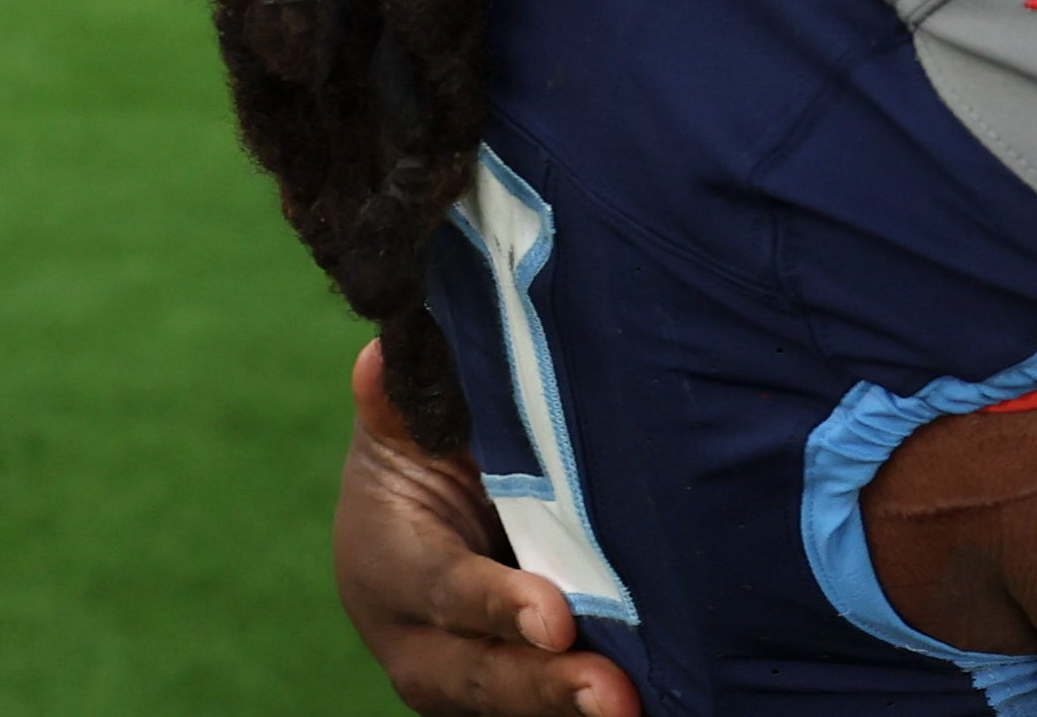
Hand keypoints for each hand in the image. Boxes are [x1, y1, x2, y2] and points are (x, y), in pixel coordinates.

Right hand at [338, 342, 636, 716]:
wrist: (427, 500)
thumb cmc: (429, 444)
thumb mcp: (410, 418)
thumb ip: (402, 397)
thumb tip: (381, 355)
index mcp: (386, 561)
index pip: (440, 586)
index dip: (493, 604)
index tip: (554, 618)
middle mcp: (414, 634)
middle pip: (474, 672)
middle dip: (542, 685)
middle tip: (611, 693)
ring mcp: (460, 670)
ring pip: (508, 701)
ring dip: (570, 706)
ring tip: (630, 707)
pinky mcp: (504, 686)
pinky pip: (541, 703)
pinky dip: (585, 703)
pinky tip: (655, 696)